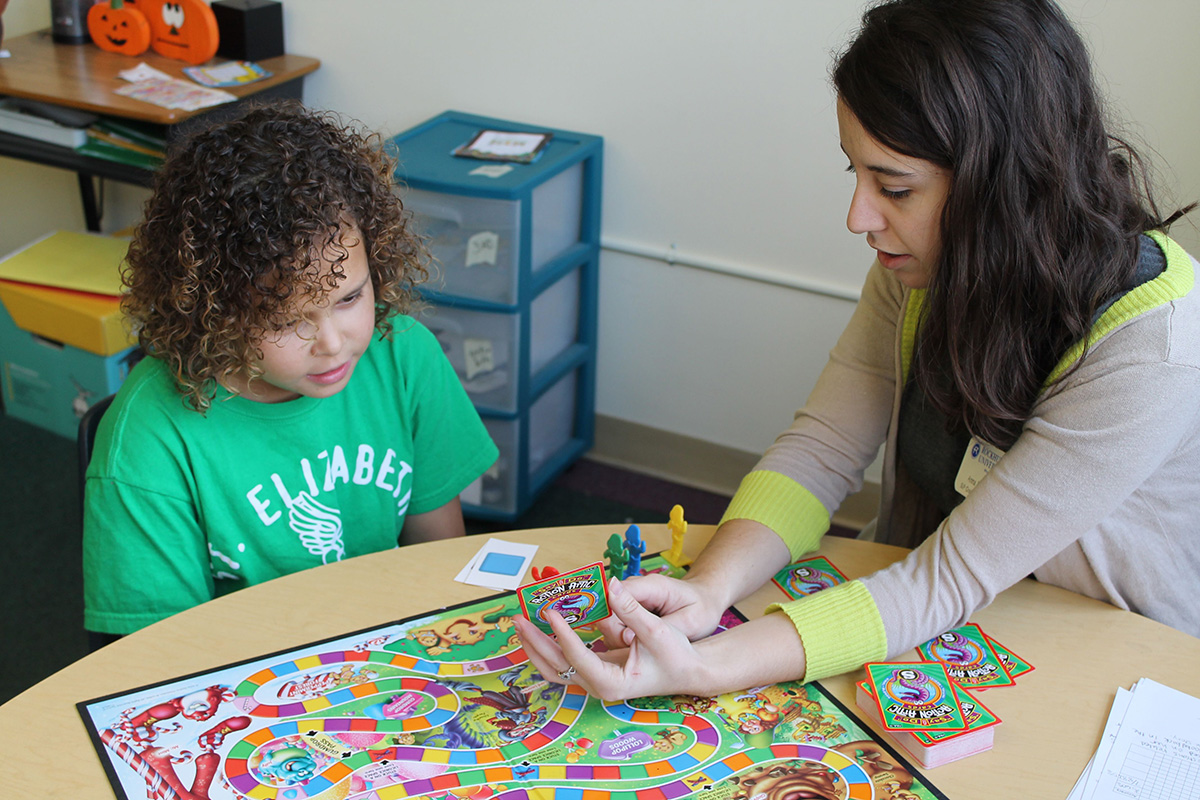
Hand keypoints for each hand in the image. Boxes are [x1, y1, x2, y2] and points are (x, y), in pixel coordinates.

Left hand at [514, 578, 707, 700]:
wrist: (687, 671)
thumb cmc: (676, 656)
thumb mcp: (656, 631)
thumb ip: (631, 609)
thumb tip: (610, 584)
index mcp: (612, 683)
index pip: (578, 657)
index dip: (562, 634)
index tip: (550, 612)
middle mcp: (598, 686)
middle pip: (555, 666)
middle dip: (534, 641)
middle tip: (518, 617)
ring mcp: (593, 680)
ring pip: (554, 667)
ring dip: (535, 645)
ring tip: (521, 622)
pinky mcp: (594, 670)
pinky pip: (564, 660)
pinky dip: (549, 644)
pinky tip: (541, 625)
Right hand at [597, 572, 726, 649]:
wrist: (705, 601)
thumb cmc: (700, 608)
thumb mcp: (690, 621)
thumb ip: (661, 628)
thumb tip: (631, 636)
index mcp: (650, 586)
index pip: (613, 595)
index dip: (614, 619)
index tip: (630, 639)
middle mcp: (635, 589)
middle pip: (605, 609)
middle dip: (616, 633)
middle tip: (635, 647)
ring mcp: (629, 600)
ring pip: (607, 621)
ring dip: (618, 638)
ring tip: (640, 649)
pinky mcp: (628, 611)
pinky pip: (614, 626)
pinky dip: (622, 640)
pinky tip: (639, 648)